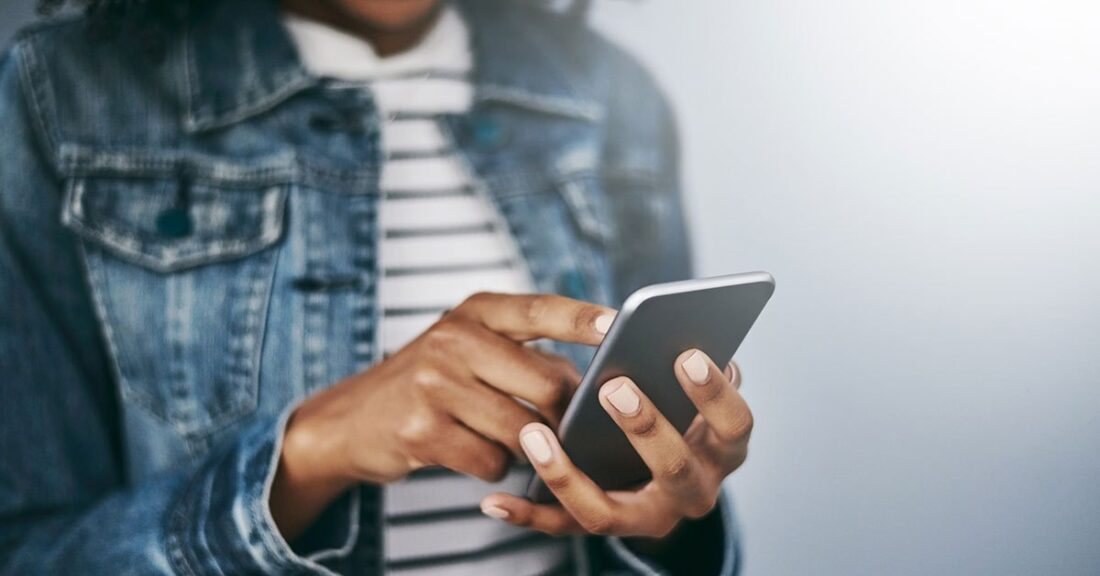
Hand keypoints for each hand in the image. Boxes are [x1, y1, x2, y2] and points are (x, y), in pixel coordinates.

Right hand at [270, 292, 615, 538]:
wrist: (350, 420)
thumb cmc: (428, 383)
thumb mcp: (466, 347)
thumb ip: (522, 353)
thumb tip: (594, 378)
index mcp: (474, 312)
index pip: (540, 310)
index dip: (582, 319)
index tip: (618, 325)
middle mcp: (454, 340)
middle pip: (546, 383)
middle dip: (565, 413)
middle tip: (569, 427)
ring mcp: (435, 384)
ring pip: (523, 429)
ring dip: (528, 446)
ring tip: (507, 438)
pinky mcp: (422, 430)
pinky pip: (492, 461)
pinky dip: (494, 466)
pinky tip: (473, 452)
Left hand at [479, 350, 750, 538]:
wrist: (655, 473)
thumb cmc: (674, 407)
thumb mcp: (691, 389)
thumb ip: (689, 365)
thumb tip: (682, 328)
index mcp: (722, 451)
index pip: (735, 427)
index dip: (715, 394)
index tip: (686, 353)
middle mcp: (693, 492)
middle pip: (676, 471)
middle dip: (646, 428)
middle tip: (613, 386)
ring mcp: (646, 517)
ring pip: (607, 512)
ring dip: (567, 475)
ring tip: (534, 434)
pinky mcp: (602, 526)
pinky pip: (560, 527)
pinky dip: (526, 514)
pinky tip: (494, 498)